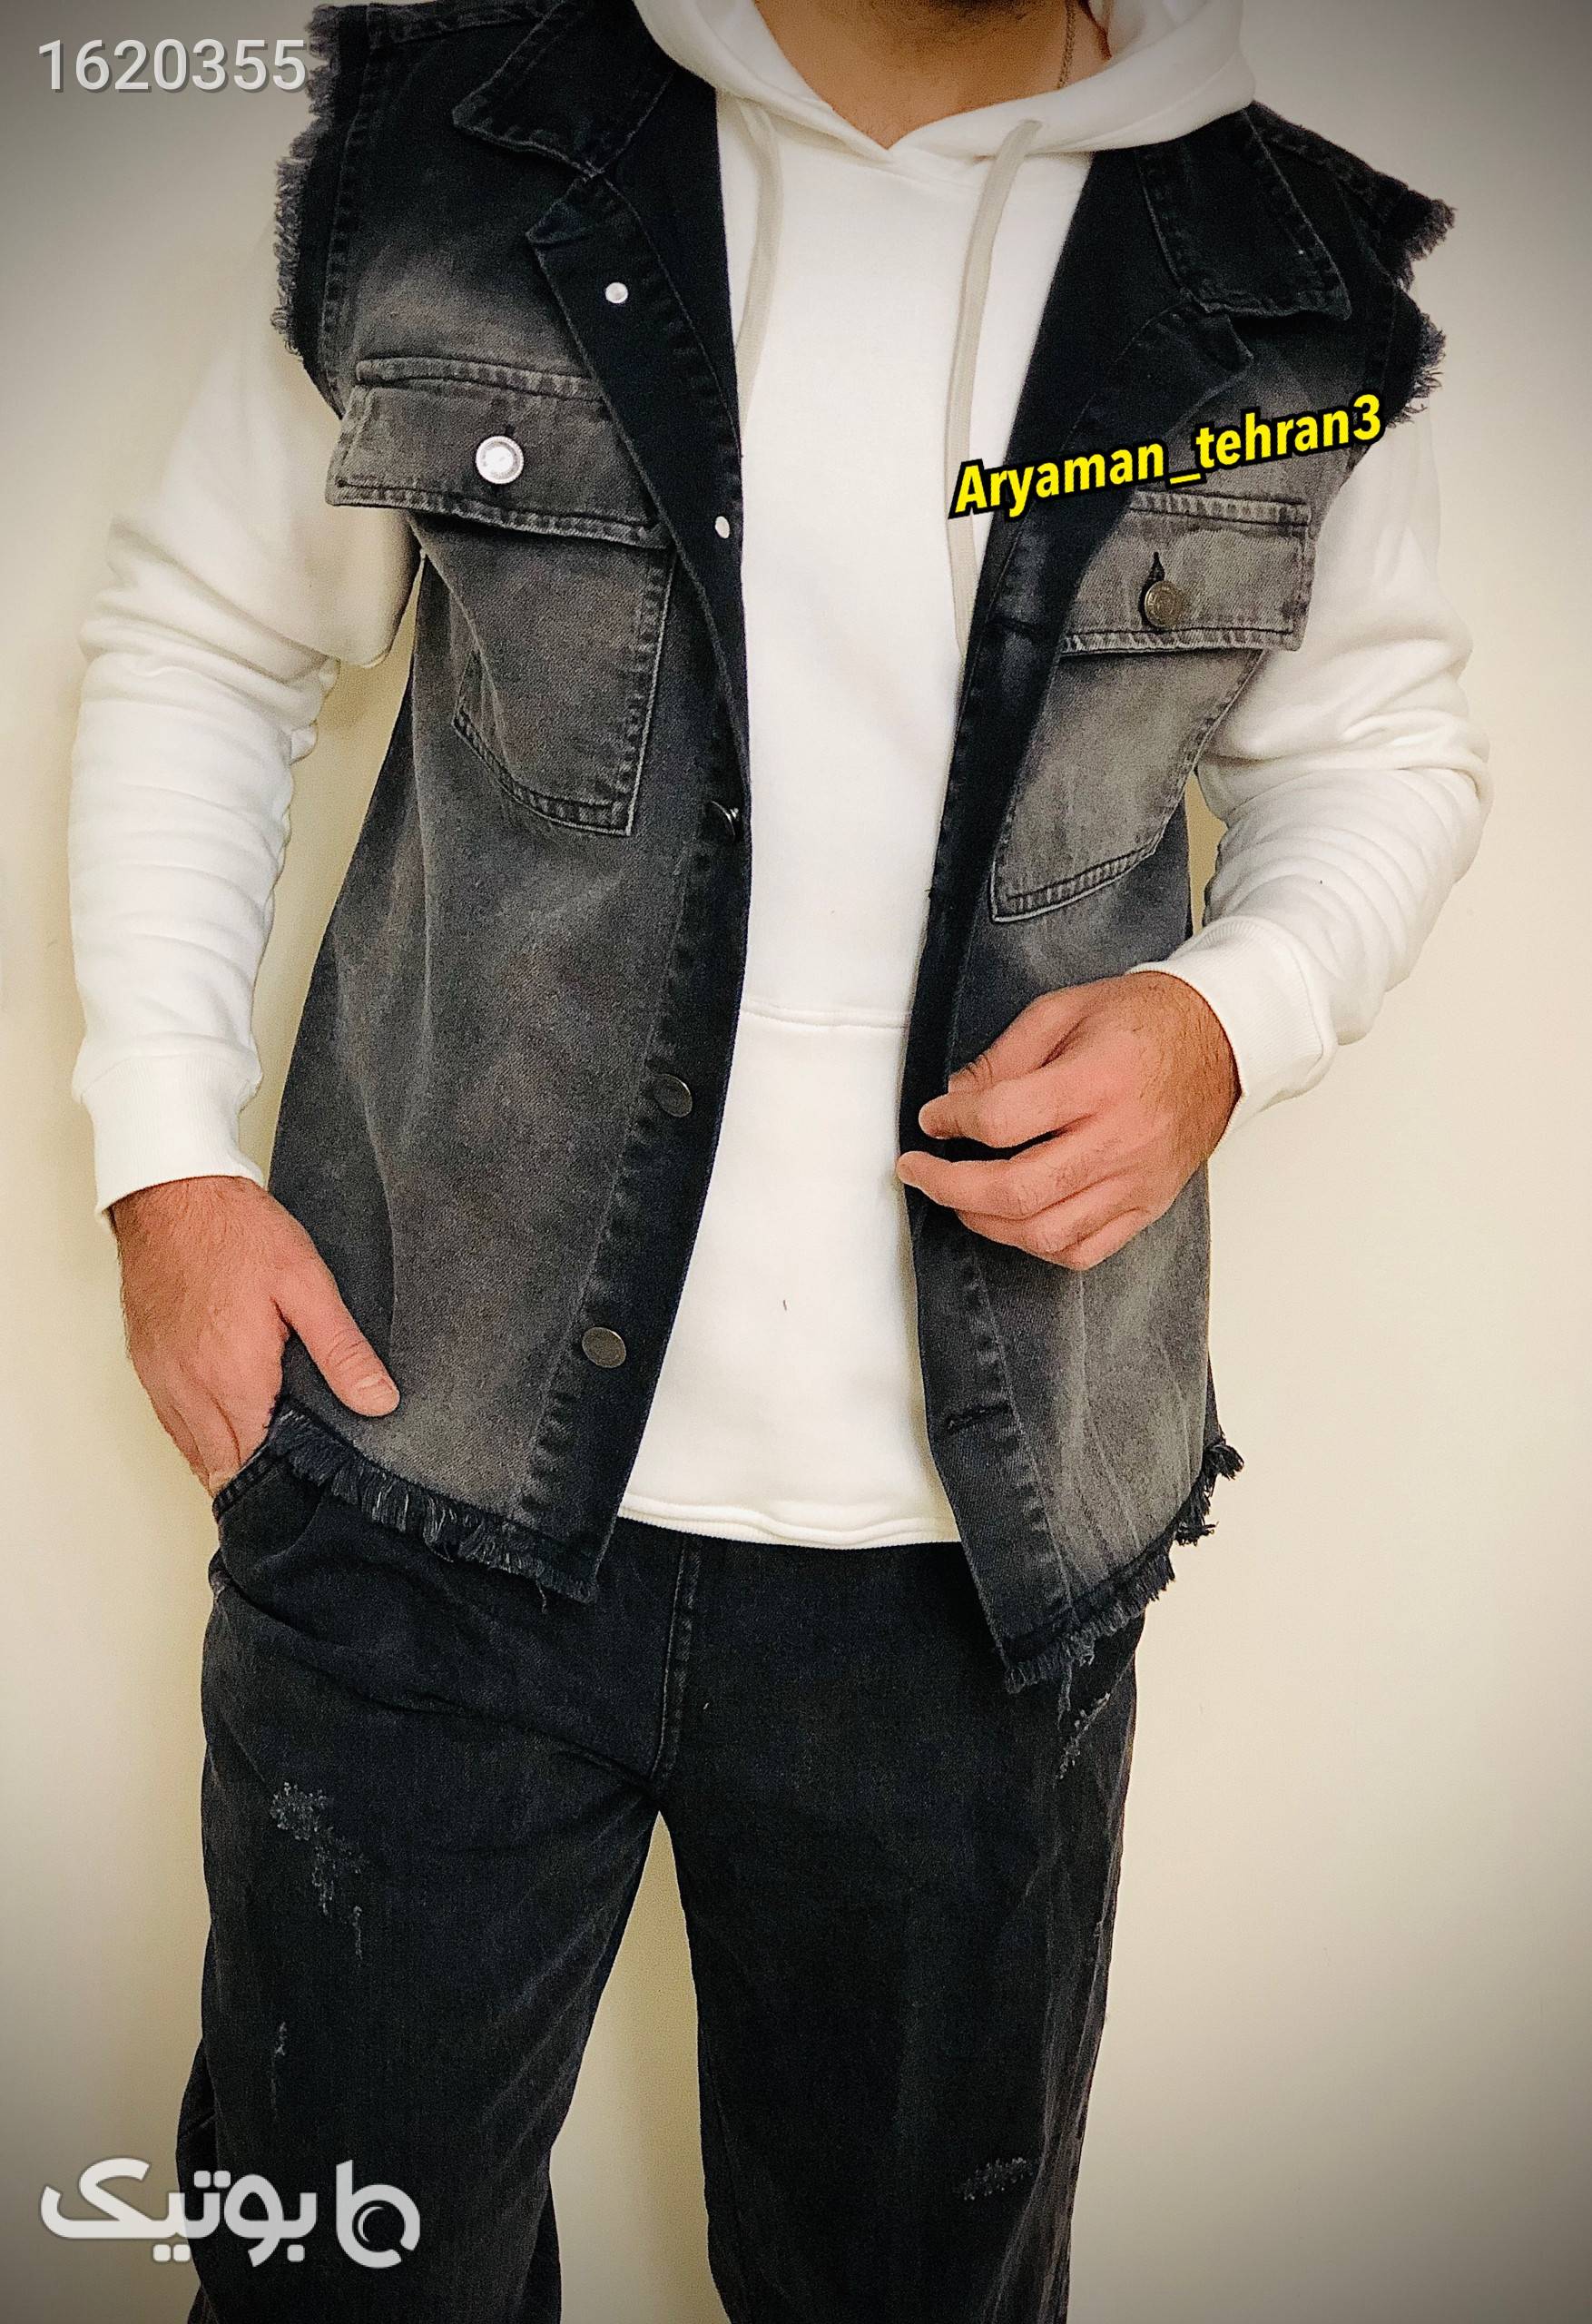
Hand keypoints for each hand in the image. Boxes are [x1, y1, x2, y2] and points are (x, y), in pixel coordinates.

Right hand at [110, 1175, 398, 1495]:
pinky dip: (198, 1439)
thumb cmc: (236, 1231)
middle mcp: (189, 1388)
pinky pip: (171, 1425)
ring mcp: (161, 1378)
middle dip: (258, 1481)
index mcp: (233, 1377)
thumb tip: (378, 1402)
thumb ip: (342, 1351)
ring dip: (226, 1465)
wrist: (171, 1191)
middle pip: (223, 1468)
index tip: (311, 1487)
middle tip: (296, 1484)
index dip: (284, 1481)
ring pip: (192, 1453)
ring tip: (267, 1469)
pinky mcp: (146, 1364)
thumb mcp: (307, 1284)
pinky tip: (227, 1431)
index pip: (255, 1463)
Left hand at [896, 971, 1239, 1271]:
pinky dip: (1036, 1245)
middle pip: (1018, 1190)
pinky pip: (1083, 1251)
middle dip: (951, 1187)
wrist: (1222, 1042)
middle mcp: (1119, 1138)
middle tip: (920, 1172)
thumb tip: (957, 1099)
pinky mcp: (1146, 1205)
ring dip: (986, 1222)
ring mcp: (1135, 1180)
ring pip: (1046, 1232)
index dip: (953, 1122)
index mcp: (1096, 1080)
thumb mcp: (1064, 1010)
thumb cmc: (1144, 1022)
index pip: (1003, 1119)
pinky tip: (1013, 1221)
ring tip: (959, 1198)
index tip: (932, 1118)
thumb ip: (1006, 1056)